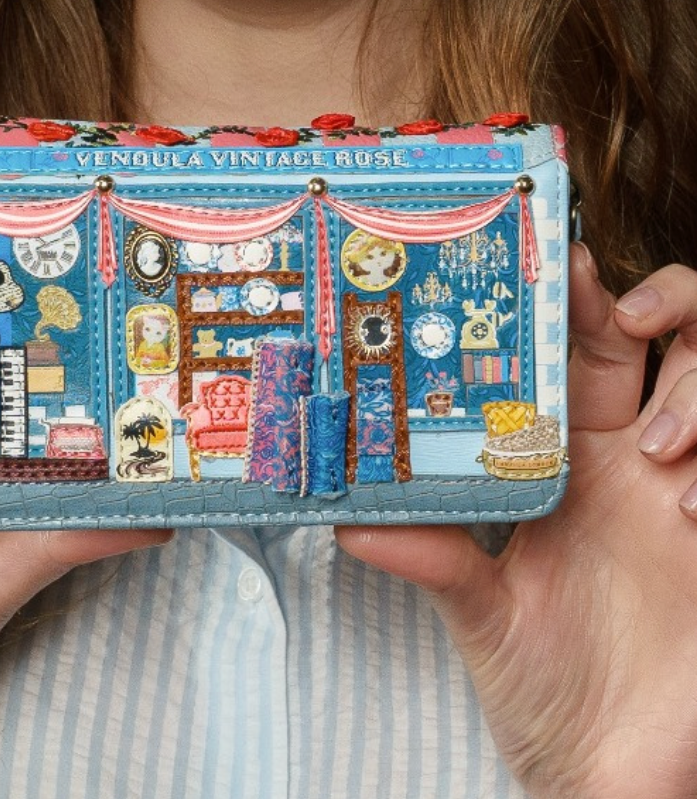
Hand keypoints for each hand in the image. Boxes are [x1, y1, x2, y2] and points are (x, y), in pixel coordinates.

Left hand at [337, 245, 696, 798]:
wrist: (614, 769)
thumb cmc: (548, 686)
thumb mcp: (481, 611)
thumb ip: (431, 560)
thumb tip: (346, 524)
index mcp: (565, 464)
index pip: (572, 356)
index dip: (571, 303)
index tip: (556, 261)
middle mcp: (629, 462)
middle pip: (659, 338)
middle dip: (654, 301)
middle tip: (623, 311)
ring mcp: (686, 489)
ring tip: (659, 450)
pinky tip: (692, 511)